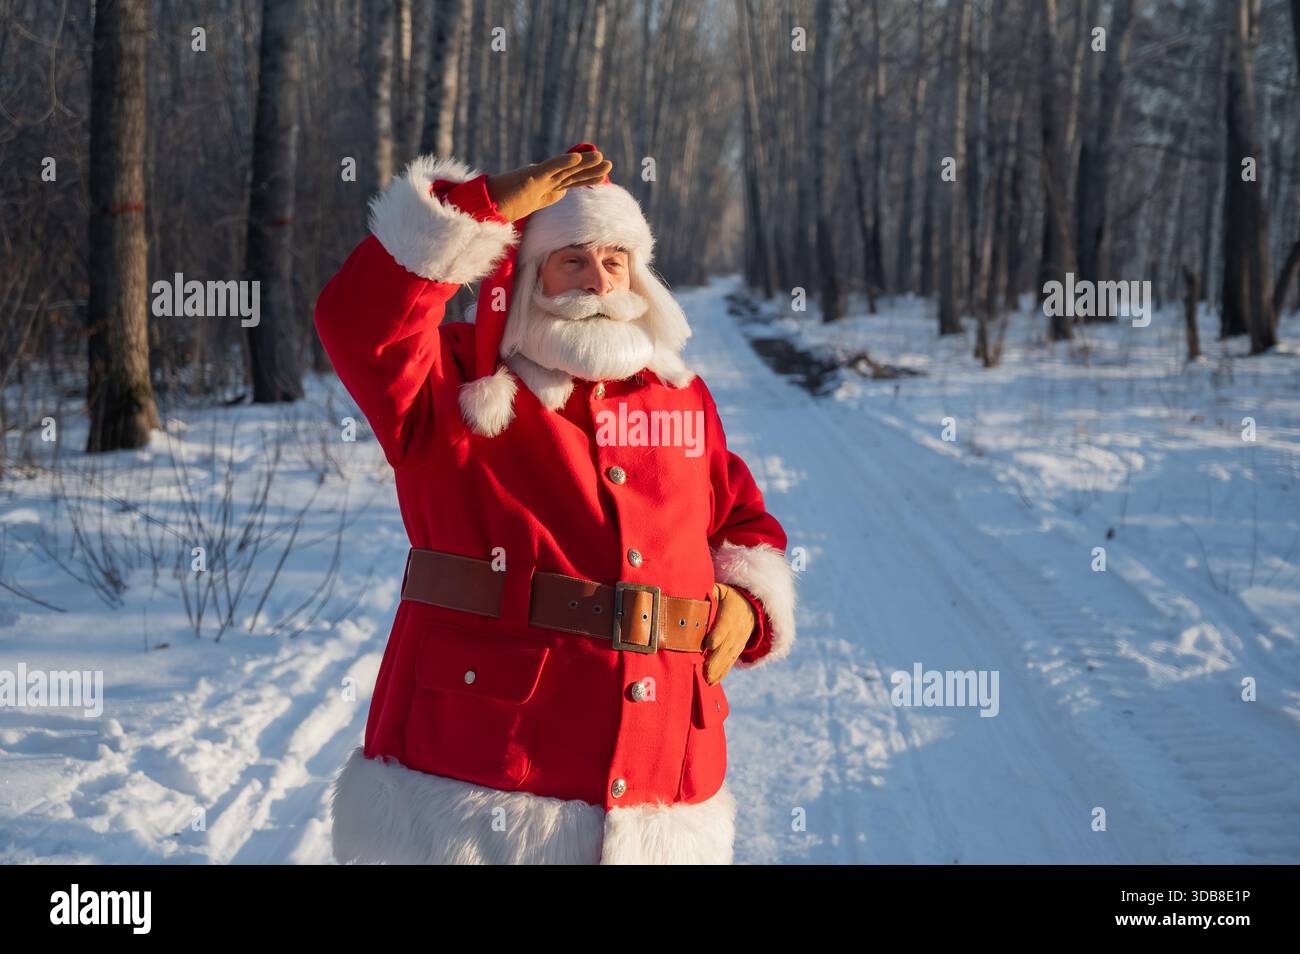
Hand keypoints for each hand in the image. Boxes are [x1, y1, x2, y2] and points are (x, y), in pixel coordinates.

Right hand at [484, 149, 611, 221]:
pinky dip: (563, 162)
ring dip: (583, 163)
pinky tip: (576, 158)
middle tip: (608, 163)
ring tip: (601, 158)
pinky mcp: (530, 178)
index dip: (586, 177)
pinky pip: (549, 168)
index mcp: (545, 190)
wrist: (485, 207)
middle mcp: (544, 182)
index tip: (602, 175)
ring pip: (565, 169)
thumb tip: (550, 206)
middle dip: (590, 169)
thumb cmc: (502, 207)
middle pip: (571, 174)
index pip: (570, 182)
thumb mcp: (528, 208)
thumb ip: (540, 204)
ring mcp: (538, 178)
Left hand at [701, 583, 757, 684]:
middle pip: (726, 646)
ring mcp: (738, 642)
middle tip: (704, 671)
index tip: (708, 644)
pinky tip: (712, 682)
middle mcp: (737, 630)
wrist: (753, 607)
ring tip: (707, 680)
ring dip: (718, 670)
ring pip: (728, 657)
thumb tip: (693, 591)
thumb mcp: (721, 590)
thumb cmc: (729, 597)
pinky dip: (722, 673)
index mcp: (731, 613)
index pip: (725, 625)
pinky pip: (730, 662)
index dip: (718, 635)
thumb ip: (709, 592)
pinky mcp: (738, 650)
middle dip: (715, 660)